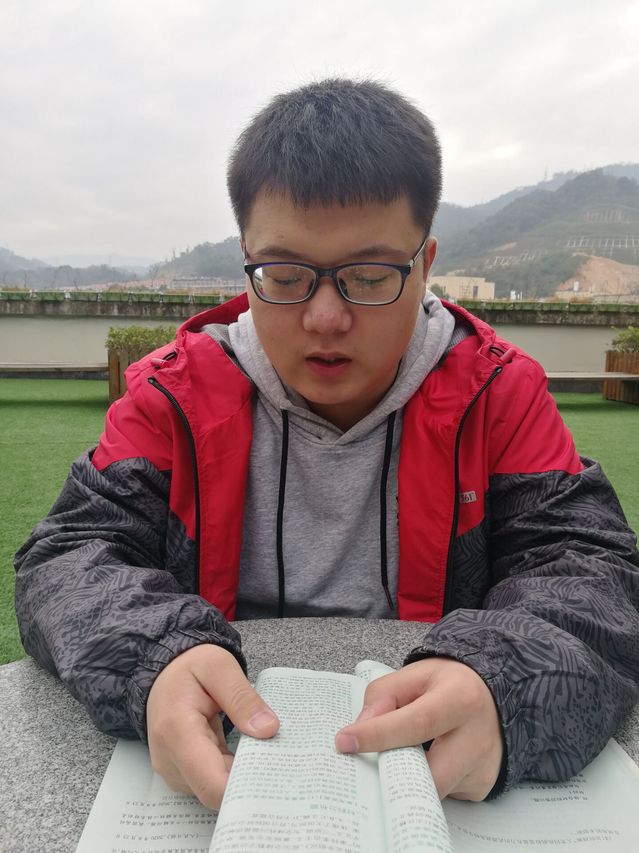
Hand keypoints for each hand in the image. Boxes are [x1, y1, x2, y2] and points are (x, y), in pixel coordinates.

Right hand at [146, 644, 278, 808]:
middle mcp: (170, 759)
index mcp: (177, 731)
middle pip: (215, 793)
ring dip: (241, 777)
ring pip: (215, 792)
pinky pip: (212, 784)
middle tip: (280, 760)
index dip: (244, 788)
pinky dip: (232, 773)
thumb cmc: (190, 667)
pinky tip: (250, 755)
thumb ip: (242, 698)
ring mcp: (174, 770)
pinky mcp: (181, 773)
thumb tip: (268, 729)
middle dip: (249, 782)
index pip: (212, 784)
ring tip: (266, 752)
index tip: (275, 773)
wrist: (164, 673)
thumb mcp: (220, 667)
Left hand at [334, 658, 502, 800]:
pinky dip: (424, 783)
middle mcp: (478, 737)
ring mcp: (483, 767)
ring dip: (407, 780)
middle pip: (428, 772)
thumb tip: (363, 725)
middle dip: (392, 773)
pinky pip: (443, 794)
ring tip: (396, 758)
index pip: (417, 723)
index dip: (378, 735)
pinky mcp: (482, 787)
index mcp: (461, 698)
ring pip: (432, 790)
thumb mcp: (417, 674)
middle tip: (367, 763)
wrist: (496, 698)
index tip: (345, 741)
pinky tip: (423, 763)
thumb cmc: (451, 684)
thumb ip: (384, 693)